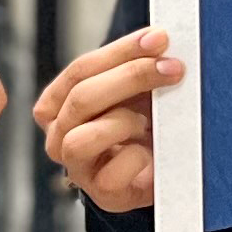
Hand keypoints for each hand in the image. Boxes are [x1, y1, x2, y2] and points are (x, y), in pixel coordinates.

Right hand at [32, 26, 182, 214]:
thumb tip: (159, 40)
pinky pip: (110, 173)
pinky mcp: (101, 193)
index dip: (120, 51)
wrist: (163, 173)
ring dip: (122, 122)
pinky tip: (149, 153)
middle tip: (172, 68)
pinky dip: (135, 158)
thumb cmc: (144, 128)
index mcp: (58, 105)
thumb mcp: (136, 91)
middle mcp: (59, 135)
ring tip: (148, 121)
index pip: (80, 70)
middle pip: (81, 98)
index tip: (158, 39)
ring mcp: (77, 166)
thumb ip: (137, 65)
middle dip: (130, 77)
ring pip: (81, 138)